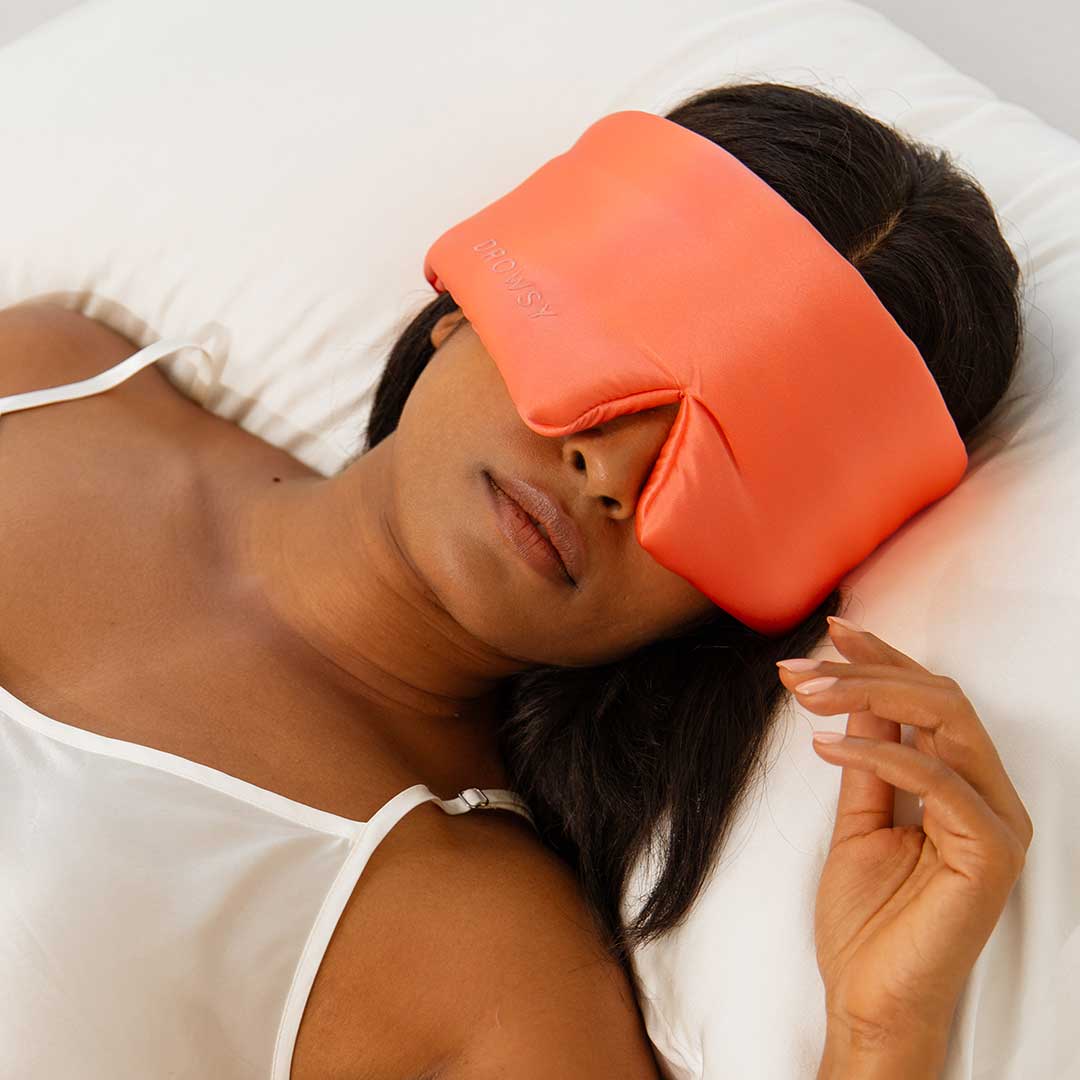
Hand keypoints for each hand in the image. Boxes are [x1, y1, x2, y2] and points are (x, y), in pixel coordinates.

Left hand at [776, 619, 1033, 1049]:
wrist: (870, 998)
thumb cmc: (867, 918)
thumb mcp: (858, 818)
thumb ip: (867, 760)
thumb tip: (858, 699)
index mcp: (963, 786)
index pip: (931, 700)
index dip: (883, 659)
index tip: (831, 634)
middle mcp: (989, 796)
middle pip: (941, 698)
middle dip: (867, 671)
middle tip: (801, 667)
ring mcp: (995, 822)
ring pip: (946, 720)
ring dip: (866, 696)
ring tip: (805, 694)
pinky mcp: (989, 851)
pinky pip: (937, 779)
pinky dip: (877, 753)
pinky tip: (824, 747)